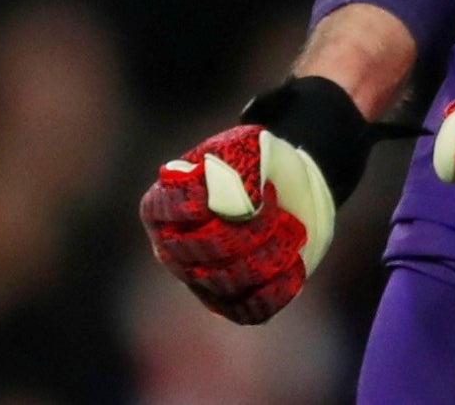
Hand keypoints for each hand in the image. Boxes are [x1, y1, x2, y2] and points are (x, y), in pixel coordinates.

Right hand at [138, 77, 371, 323]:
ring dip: (270, 253)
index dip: (206, 199)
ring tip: (291, 229)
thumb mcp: (247, 145)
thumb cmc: (258, 162)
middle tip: (276, 207)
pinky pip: (251, 309)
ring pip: (231, 280)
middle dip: (250, 227)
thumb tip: (242, 204)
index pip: (169, 208)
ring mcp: (199, 282)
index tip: (246, 184)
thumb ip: (236, 163)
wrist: (288, 191)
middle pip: (206, 248)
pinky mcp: (231, 306)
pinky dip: (278, 286)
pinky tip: (293, 262)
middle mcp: (171, 249)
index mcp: (161, 206)